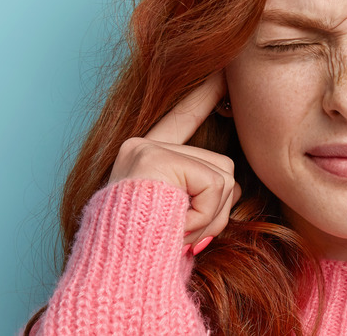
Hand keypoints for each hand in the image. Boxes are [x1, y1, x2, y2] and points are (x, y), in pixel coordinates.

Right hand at [108, 71, 239, 253]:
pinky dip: (203, 217)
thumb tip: (229, 186)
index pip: (183, 118)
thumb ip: (197, 195)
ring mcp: (147, 149)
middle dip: (216, 211)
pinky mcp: (156, 159)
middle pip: (222, 167)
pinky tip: (175, 227)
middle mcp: (142, 145)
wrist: (117, 273)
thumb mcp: (175, 220)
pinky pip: (213, 187)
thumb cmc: (143, 257)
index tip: (222, 72)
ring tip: (174, 232)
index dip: (204, 95)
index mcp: (145, 159)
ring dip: (210, 218)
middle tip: (181, 234)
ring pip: (224, 177)